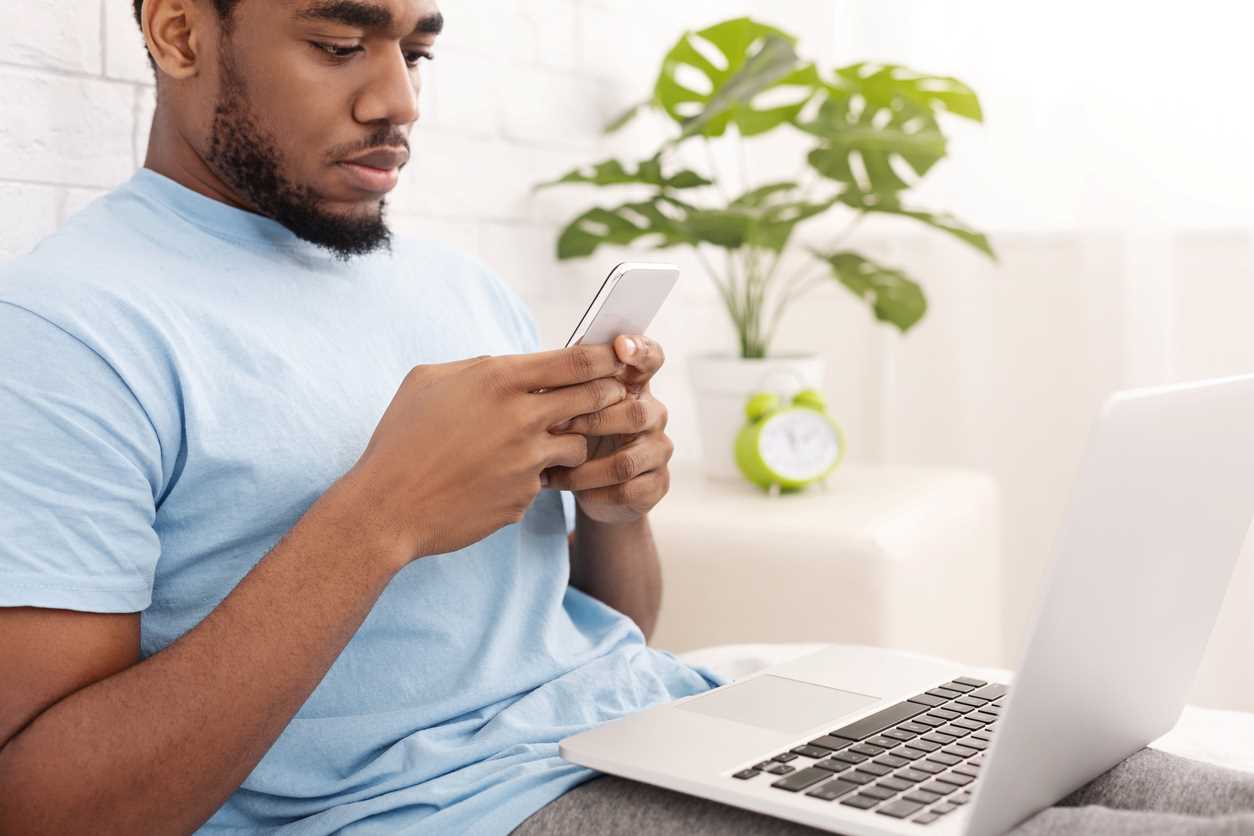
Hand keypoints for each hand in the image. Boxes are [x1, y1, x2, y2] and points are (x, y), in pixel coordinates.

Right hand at [346, 345, 628, 567]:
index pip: (577, 360)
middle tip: (610, 395)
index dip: (604, 357)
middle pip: (594, 398)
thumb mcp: (429, 380)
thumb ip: (478, 366)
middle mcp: (522, 417)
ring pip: (578, 445)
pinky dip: (533, 478)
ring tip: (539, 443)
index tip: (616, 357)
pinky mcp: (525, 497)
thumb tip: (509, 363)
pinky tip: (500, 478)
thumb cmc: (401, 438)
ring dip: (569, 441)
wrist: (387, 507)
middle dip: (607, 396)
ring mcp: (528, 461)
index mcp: (499, 379)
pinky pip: (545, 481)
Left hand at [544, 335, 672, 524]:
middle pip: (634, 413)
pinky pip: (626, 491)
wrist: (595, 489)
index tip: (620, 346)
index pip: (651, 359)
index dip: (640, 350)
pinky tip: (566, 487)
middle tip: (553, 427)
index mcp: (635, 387)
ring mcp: (658, 451)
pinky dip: (590, 491)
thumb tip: (542, 375)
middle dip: (591, 421)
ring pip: (625, 461)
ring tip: (550, 468)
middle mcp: (654, 415)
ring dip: (583, 467)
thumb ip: (568, 388)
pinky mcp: (656, 485)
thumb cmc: (580, 436)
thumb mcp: (572, 407)